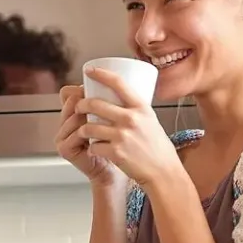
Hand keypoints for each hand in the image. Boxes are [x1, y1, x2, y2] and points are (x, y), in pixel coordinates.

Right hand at [55, 85, 122, 187]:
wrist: (116, 173)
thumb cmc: (118, 147)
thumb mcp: (116, 121)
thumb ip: (115, 104)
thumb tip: (131, 77)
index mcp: (73, 113)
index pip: (68, 93)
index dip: (81, 87)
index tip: (98, 86)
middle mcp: (65, 123)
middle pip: (70, 101)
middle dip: (86, 98)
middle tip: (105, 100)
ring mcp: (62, 136)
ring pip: (73, 116)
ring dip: (89, 114)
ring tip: (105, 117)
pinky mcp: (64, 149)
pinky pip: (74, 134)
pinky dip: (87, 131)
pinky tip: (99, 131)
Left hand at [74, 67, 183, 188]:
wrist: (163, 172)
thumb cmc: (158, 148)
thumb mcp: (151, 121)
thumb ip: (136, 111)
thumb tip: (119, 100)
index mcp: (141, 108)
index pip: (118, 83)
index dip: (101, 74)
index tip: (89, 71)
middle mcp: (131, 119)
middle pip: (95, 104)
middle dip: (81, 104)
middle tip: (78, 107)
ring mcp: (122, 136)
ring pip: (89, 127)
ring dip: (82, 129)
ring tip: (83, 131)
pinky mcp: (116, 152)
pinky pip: (94, 146)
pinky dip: (92, 148)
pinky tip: (95, 150)